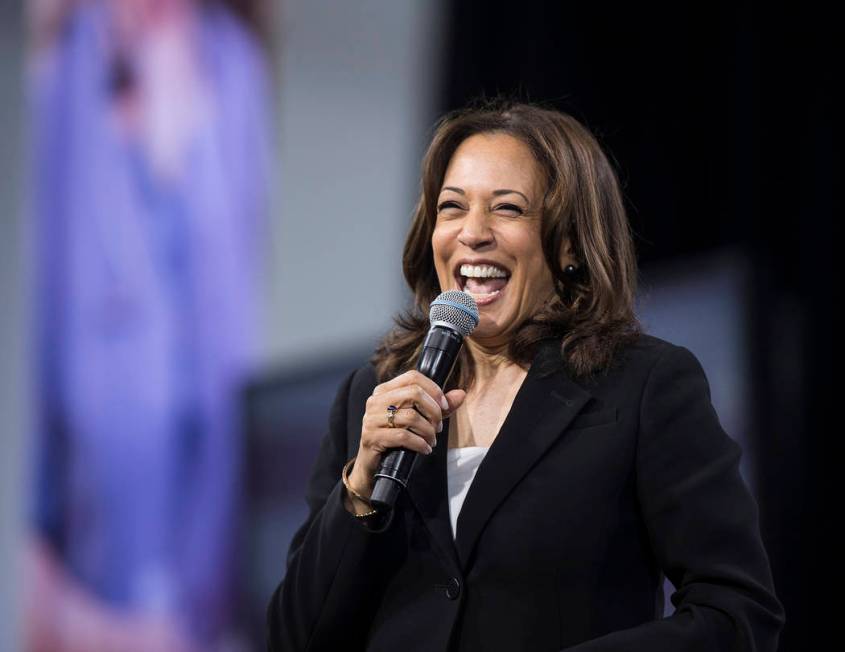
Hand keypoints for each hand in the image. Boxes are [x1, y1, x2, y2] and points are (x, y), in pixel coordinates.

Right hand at [348, 370, 465, 500]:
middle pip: (414, 393)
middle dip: (434, 412)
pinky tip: (425, 449)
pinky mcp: (371, 437)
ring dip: (428, 431)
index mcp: (385, 390)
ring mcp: (371, 418)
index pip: (413, 376)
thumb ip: (438, 407)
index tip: (444, 407)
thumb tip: (461, 394)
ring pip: (410, 416)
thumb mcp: (418, 419)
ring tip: (432, 440)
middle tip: (439, 427)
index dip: (433, 389)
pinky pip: (403, 436)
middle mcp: (375, 400)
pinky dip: (419, 443)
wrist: (373, 465)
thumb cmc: (396, 439)